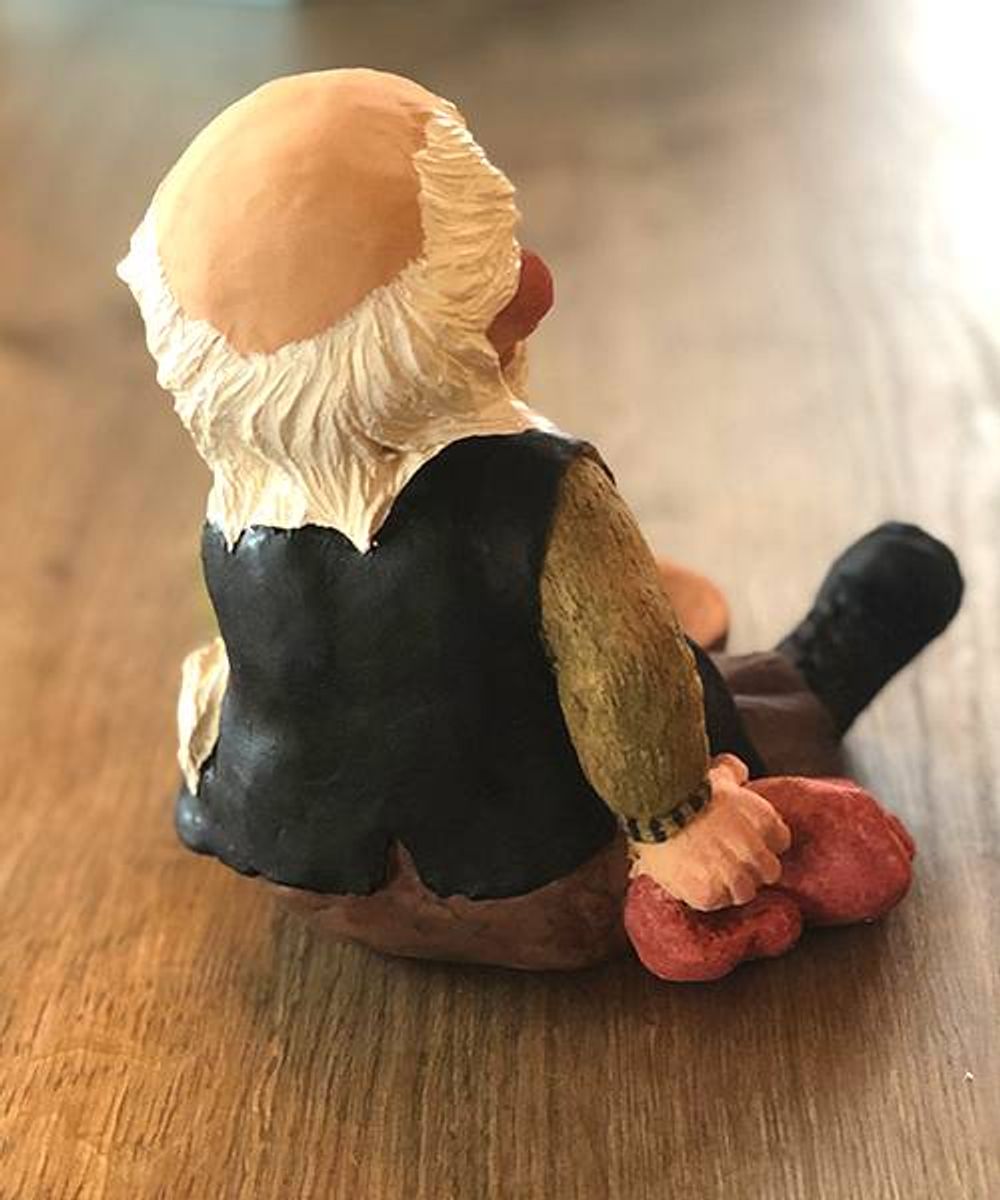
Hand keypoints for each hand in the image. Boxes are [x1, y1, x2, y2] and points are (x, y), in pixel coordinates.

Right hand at [629, 754, 791, 910]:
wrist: (658, 807)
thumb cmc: (686, 787)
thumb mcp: (718, 773)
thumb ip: (734, 772)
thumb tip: (739, 772)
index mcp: (765, 823)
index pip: (780, 842)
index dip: (762, 841)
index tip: (746, 840)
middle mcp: (755, 852)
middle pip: (769, 871)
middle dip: (752, 867)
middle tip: (730, 861)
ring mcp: (734, 876)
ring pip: (744, 892)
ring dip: (730, 885)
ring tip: (710, 875)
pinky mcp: (710, 894)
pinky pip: (716, 902)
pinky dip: (704, 894)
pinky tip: (692, 880)